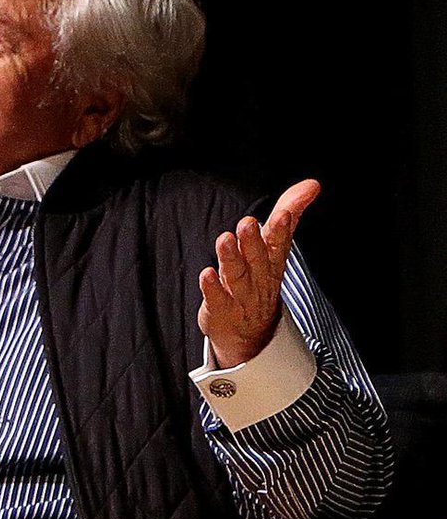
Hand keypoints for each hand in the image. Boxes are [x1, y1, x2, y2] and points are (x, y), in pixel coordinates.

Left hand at [197, 179, 320, 367]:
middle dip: (252, 242)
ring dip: (230, 258)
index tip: (283, 214)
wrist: (250, 333)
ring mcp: (240, 296)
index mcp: (272, 262)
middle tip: (247, 223)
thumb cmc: (260, 279)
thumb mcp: (274, 246)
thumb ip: (289, 212)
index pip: (279, 244)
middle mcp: (258, 278)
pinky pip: (217, 298)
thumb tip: (312, 185)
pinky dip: (212, 287)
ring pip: (237, 276)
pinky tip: (206, 273)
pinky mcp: (221, 309)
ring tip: (224, 239)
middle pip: (257, 259)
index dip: (281, 230)